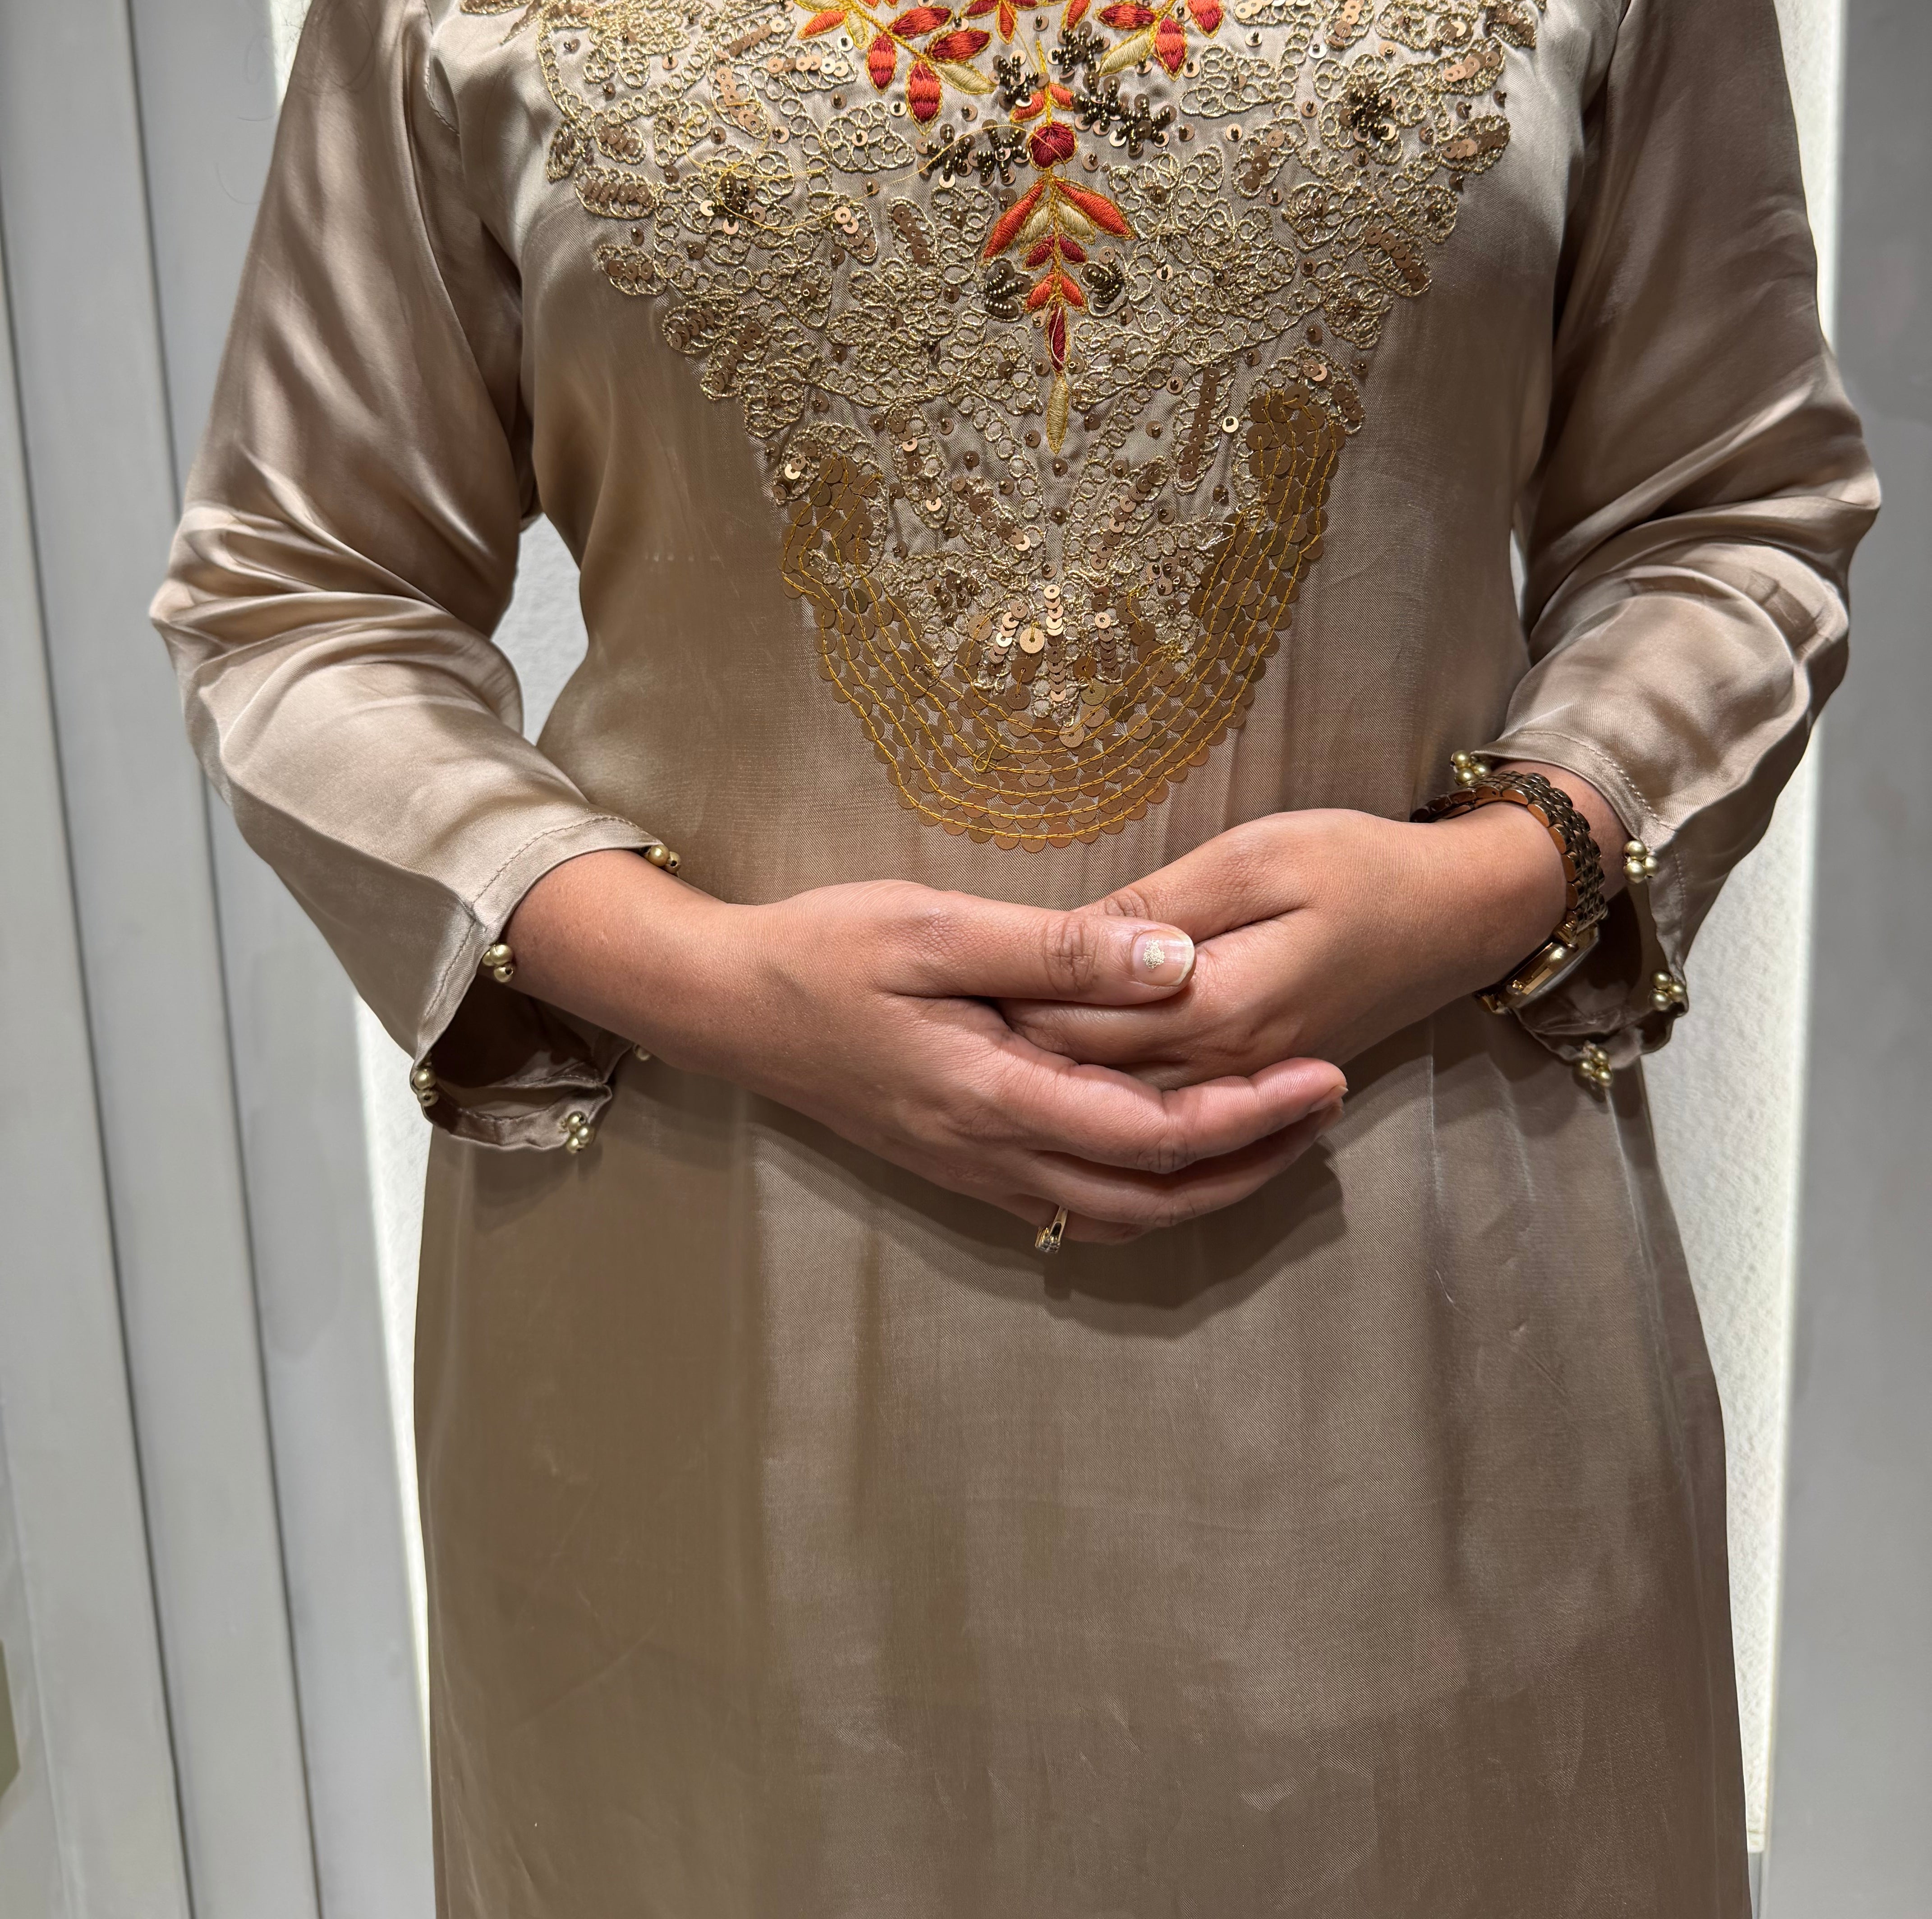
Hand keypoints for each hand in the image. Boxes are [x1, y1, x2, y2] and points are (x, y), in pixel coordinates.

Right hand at [504, 853, 1346, 1244]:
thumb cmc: (825, 948)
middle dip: (1253, 1160)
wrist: (724, 1002)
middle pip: (1152, 1196)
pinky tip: (1175, 1145)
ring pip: (1116, 1212)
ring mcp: (971, 1169)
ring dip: (1205, 1183)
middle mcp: (990, 1153)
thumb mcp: (938, 926)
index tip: (1325, 1074)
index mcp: (994, 1095)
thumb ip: (1059, 951)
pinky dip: (1143, 1187)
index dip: (1252, 1114)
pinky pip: (1072, 1200)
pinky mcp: (956, 1161)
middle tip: (1327, 1106)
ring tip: (1275, 1130)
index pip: (1154, 1133)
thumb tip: (1174, 962)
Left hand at [1002, 777, 1621, 1086]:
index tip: (941, 974)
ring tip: (978, 1050)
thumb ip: (1162, 911)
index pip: (1077, 1021)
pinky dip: (1107, 1113)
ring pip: (1120, 1113)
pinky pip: (1164, 1122)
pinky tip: (1061, 1088)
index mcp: (1217, 1006)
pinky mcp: (1253, 1086)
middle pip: (1086, 1078)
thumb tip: (1080, 942)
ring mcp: (1239, 1087)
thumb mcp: (1258, 858)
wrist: (1463, 914)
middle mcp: (1223, 1067)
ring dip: (1053, 1088)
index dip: (1004, 1000)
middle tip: (935, 1014)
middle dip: (1010, 1050)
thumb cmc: (1362, 865)